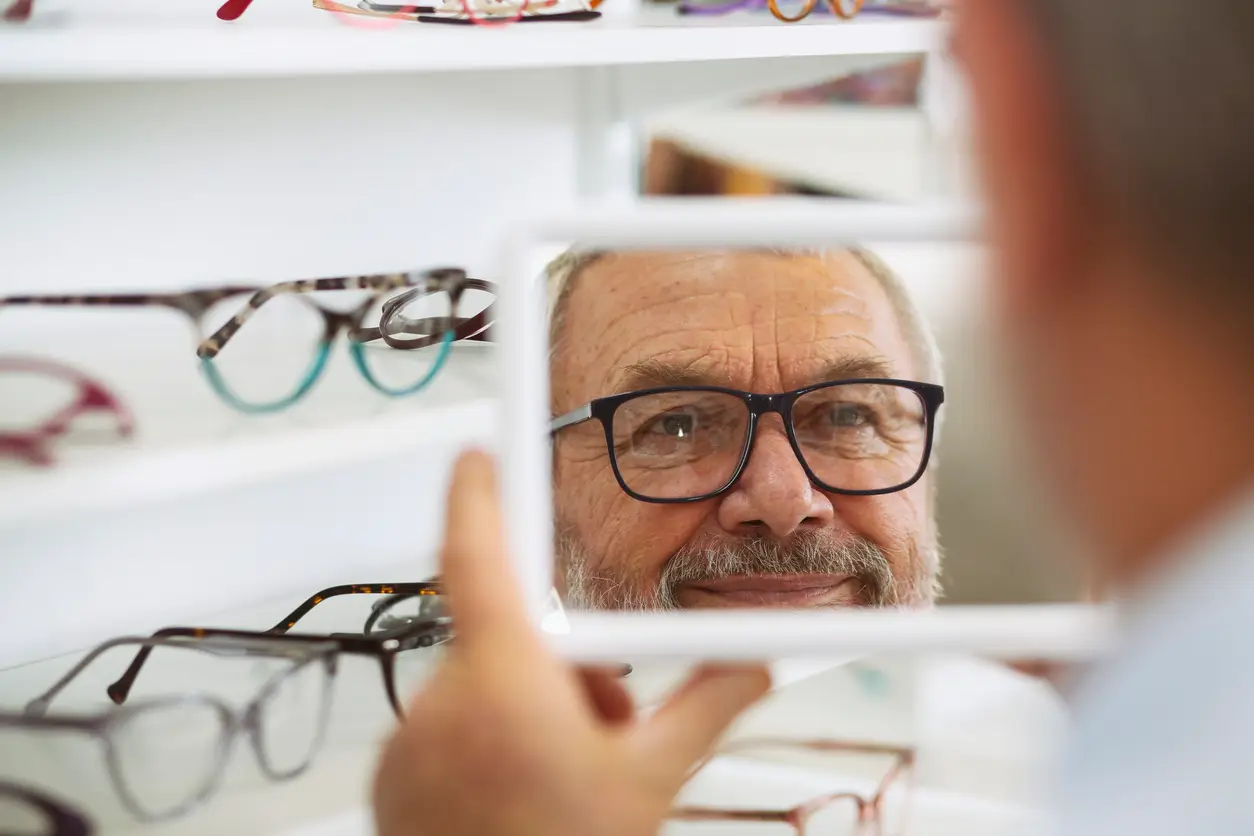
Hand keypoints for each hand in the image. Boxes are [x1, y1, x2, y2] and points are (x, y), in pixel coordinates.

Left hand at [372, 450, 771, 835]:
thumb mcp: (649, 782)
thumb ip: (705, 706)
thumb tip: (752, 663)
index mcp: (504, 684)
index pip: (477, 556)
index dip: (477, 494)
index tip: (476, 455)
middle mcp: (440, 704)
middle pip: (504, 640)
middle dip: (557, 671)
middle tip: (599, 727)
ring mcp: (408, 747)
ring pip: (479, 690)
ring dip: (524, 713)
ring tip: (560, 778)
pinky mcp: (392, 782)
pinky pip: (446, 731)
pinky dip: (486, 745)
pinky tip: (518, 796)